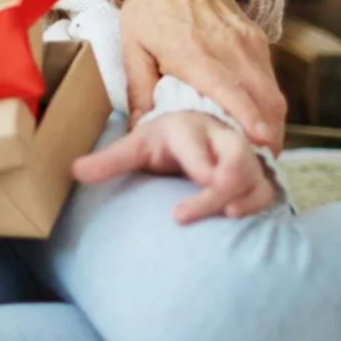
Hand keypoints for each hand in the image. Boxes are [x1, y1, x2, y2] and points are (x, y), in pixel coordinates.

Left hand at [73, 111, 276, 223]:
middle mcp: (218, 134)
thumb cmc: (162, 140)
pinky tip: (239, 215)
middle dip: (228, 180)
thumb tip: (74, 172)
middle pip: (235, 154)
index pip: (194, 140)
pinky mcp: (257, 169)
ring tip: (229, 215)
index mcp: (185, 125)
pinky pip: (266, 185)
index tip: (198, 184)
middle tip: (218, 209)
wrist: (193, 127)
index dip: (199, 162)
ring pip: (254, 170)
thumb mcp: (135, 146)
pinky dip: (257, 200)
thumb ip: (110, 160)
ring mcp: (241, 151)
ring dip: (245, 194)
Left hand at [120, 0, 285, 152]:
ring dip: (271, 125)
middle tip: (259, 169)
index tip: (260, 143)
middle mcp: (229, 46)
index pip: (229, 88)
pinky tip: (261, 128)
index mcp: (194, 50)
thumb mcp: (133, 49)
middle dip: (266, 136)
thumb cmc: (148, 11)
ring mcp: (248, 42)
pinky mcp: (257, 40)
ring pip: (272, 92)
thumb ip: (140, 92)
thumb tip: (140, 135)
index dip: (246, 117)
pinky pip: (271, 80)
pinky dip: (269, 106)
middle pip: (262, 97)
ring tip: (262, 156)